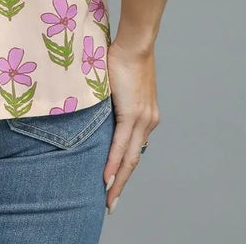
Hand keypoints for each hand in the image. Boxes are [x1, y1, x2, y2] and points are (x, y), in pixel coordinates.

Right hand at [103, 38, 159, 213]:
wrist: (135, 43)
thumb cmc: (123, 57)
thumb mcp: (119, 87)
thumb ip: (114, 103)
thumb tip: (97, 112)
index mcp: (146, 116)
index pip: (135, 149)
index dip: (125, 169)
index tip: (116, 184)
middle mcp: (148, 121)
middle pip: (134, 159)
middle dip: (121, 183)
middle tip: (111, 203)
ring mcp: (143, 118)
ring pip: (130, 156)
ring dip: (118, 178)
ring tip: (108, 196)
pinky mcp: (133, 113)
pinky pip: (121, 144)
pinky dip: (114, 161)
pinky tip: (107, 176)